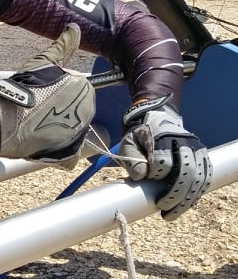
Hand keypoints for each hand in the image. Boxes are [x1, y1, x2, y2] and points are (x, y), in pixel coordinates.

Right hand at [0, 23, 94, 168]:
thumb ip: (63, 46)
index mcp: (83, 89)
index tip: (46, 94)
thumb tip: (74, 28)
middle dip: (62, 111)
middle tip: (40, 108)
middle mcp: (85, 112)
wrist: (1, 119)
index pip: (80, 91)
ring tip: (38, 124)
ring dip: (60, 129)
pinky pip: (71, 155)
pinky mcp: (67, 154)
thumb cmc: (20, 89)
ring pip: (74, 131)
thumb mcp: (42, 62)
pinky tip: (44, 143)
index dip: (61, 92)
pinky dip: (61, 153)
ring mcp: (77, 135)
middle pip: (78, 111)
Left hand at [119, 95, 211, 219]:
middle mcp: (183, 141)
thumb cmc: (140, 137)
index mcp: (162, 135)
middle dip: (175, 193)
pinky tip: (184, 205)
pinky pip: (204, 178)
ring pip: (198, 177)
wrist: (156, 120)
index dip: (155, 174)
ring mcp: (196, 148)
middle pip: (186, 171)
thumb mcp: (128, 143)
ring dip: (187, 199)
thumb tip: (139, 176)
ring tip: (171, 214)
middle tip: (162, 207)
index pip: (163, 160)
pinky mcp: (202, 156)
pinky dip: (195, 194)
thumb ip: (131, 159)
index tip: (146, 180)